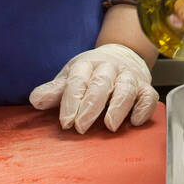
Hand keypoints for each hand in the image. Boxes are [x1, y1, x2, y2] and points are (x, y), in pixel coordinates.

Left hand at [28, 44, 157, 132]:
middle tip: (81, 126)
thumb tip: (35, 100)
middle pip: (101, 83)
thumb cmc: (90, 74)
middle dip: (91, 105)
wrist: (120, 57)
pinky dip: (143, 108)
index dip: (71, 101)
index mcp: (87, 65)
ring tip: (109, 125)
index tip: (65, 122)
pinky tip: (135, 122)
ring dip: (118, 106)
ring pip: (126, 88)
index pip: (78, 80)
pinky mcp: (145, 87)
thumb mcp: (70, 78)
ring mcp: (129, 76)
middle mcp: (109, 68)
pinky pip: (148, 96)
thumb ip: (55, 91)